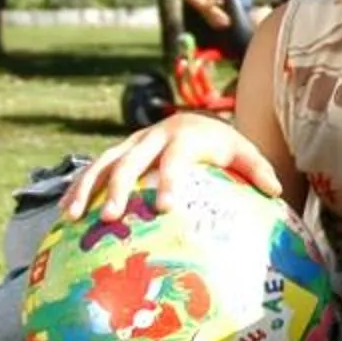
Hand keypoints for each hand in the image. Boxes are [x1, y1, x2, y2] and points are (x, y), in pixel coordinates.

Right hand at [61, 110, 279, 221]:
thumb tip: (276, 191)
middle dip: (120, 189)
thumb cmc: (223, 147)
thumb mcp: (243, 153)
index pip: (175, 160)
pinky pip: (93, 170)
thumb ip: (259, 169)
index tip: (165, 209)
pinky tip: (65, 214)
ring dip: (86, 188)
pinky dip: (78, 189)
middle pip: (131, 161)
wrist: (199, 122)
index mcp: (184, 137)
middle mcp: (152, 137)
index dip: (169, 182)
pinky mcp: (118, 153)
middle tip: (112, 218)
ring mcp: (131, 145)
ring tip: (73, 217)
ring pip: (103, 163)